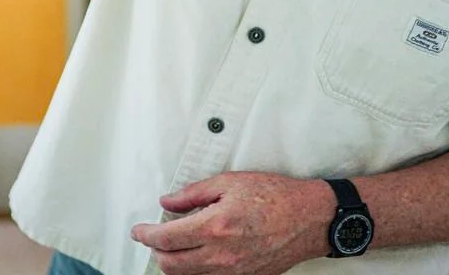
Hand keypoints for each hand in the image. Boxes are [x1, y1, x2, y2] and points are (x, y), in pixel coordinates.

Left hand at [130, 172, 331, 274]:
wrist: (309, 219)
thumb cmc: (276, 196)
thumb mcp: (230, 182)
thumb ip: (193, 194)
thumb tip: (168, 203)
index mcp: (215, 226)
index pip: (166, 239)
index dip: (145, 235)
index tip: (138, 231)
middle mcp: (221, 254)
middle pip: (171, 264)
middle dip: (155, 251)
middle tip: (151, 237)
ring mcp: (233, 271)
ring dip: (173, 263)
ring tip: (173, 245)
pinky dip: (194, 271)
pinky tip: (196, 256)